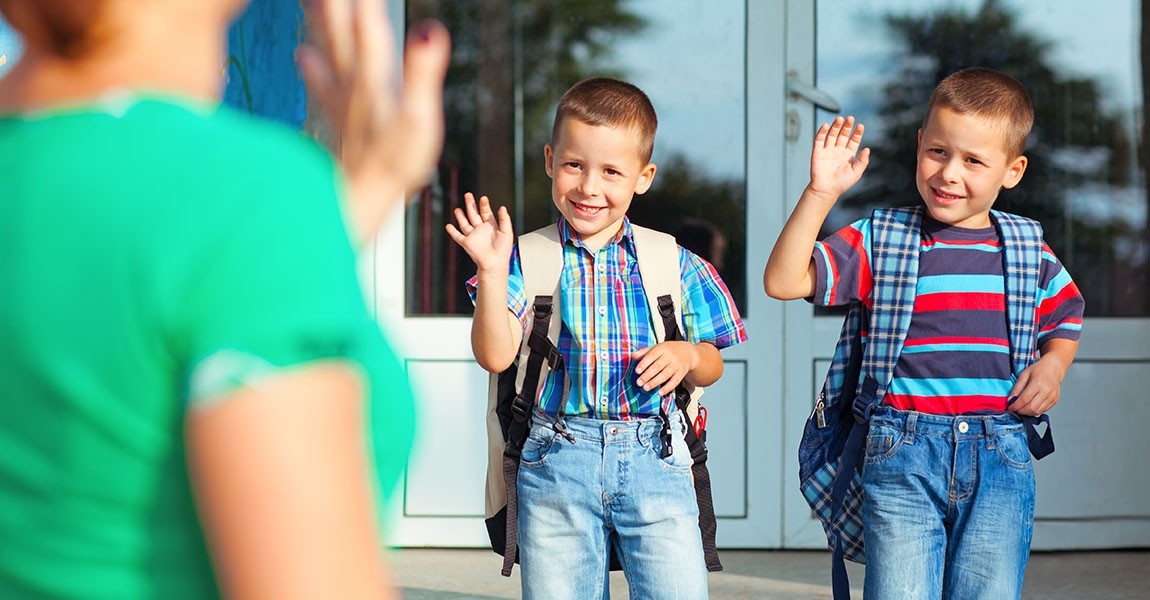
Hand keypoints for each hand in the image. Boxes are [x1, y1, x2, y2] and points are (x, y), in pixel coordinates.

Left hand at [298, 0, 450, 244]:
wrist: (355, 203)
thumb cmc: (391, 166)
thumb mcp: (419, 119)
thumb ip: (422, 73)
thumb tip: (430, 31)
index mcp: (374, 78)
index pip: (369, 24)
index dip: (365, 3)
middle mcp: (353, 83)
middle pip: (340, 31)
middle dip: (336, 4)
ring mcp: (342, 101)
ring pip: (327, 49)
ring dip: (319, 21)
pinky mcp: (337, 120)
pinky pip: (320, 82)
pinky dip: (310, 66)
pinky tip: (300, 55)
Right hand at [445, 193, 514, 272]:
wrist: (495, 263)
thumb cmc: (503, 251)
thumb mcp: (507, 232)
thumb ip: (504, 219)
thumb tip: (502, 207)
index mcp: (491, 227)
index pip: (486, 213)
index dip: (484, 205)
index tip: (483, 198)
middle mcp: (481, 230)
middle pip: (474, 214)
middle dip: (471, 204)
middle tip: (468, 195)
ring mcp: (473, 236)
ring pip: (465, 223)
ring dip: (461, 216)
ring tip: (457, 209)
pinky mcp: (466, 243)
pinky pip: (458, 236)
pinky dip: (452, 231)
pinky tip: (448, 226)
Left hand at [632, 341, 698, 396]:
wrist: (688, 352)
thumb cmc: (668, 350)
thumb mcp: (657, 348)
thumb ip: (644, 352)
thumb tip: (632, 356)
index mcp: (662, 349)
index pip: (652, 355)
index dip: (644, 363)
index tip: (637, 371)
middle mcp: (670, 357)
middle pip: (658, 366)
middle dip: (648, 375)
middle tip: (639, 383)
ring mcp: (677, 365)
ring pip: (665, 375)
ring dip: (655, 382)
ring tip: (646, 388)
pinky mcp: (681, 373)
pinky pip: (674, 382)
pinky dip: (667, 388)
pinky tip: (660, 392)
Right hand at [807, 115, 869, 201]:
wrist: (826, 190)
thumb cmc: (841, 184)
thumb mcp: (856, 172)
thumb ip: (863, 161)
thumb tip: (868, 148)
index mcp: (848, 155)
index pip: (853, 140)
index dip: (857, 133)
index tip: (860, 126)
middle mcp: (838, 151)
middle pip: (843, 134)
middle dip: (847, 126)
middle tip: (850, 118)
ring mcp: (827, 150)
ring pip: (832, 134)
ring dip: (836, 126)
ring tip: (840, 119)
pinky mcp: (817, 152)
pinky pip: (819, 139)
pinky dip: (822, 132)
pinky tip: (826, 125)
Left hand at [1008, 353, 1066, 415]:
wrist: (1053, 368)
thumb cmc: (1039, 370)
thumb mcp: (1023, 375)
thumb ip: (1017, 388)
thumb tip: (1011, 399)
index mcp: (1038, 383)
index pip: (1024, 400)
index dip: (1016, 406)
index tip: (1010, 407)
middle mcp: (1046, 391)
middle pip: (1031, 408)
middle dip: (1021, 411)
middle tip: (1015, 409)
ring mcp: (1052, 397)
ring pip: (1037, 411)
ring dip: (1027, 412)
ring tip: (1022, 408)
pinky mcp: (1055, 400)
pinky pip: (1043, 410)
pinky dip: (1035, 411)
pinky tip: (1030, 406)